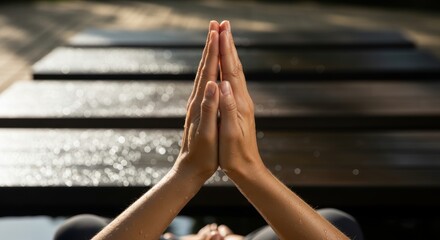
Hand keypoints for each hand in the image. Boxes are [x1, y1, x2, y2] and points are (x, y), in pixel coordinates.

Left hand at [173, 21, 219, 180]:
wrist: (189, 167)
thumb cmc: (203, 154)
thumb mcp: (207, 133)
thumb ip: (209, 108)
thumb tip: (213, 84)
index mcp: (201, 102)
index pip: (209, 71)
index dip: (214, 50)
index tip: (218, 30)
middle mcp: (197, 99)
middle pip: (204, 66)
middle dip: (211, 45)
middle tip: (216, 24)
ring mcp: (196, 103)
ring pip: (203, 73)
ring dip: (208, 54)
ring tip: (213, 39)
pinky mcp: (198, 108)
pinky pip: (205, 82)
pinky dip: (209, 69)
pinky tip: (211, 68)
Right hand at [217, 20, 264, 178]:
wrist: (248, 167)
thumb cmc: (235, 154)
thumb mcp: (229, 132)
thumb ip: (226, 108)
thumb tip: (222, 84)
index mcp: (238, 103)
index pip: (230, 70)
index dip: (224, 50)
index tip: (220, 30)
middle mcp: (242, 98)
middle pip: (234, 66)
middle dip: (228, 44)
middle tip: (223, 24)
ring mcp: (242, 102)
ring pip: (235, 71)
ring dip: (230, 52)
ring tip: (225, 37)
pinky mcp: (239, 107)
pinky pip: (234, 81)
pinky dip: (229, 67)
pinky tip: (226, 66)